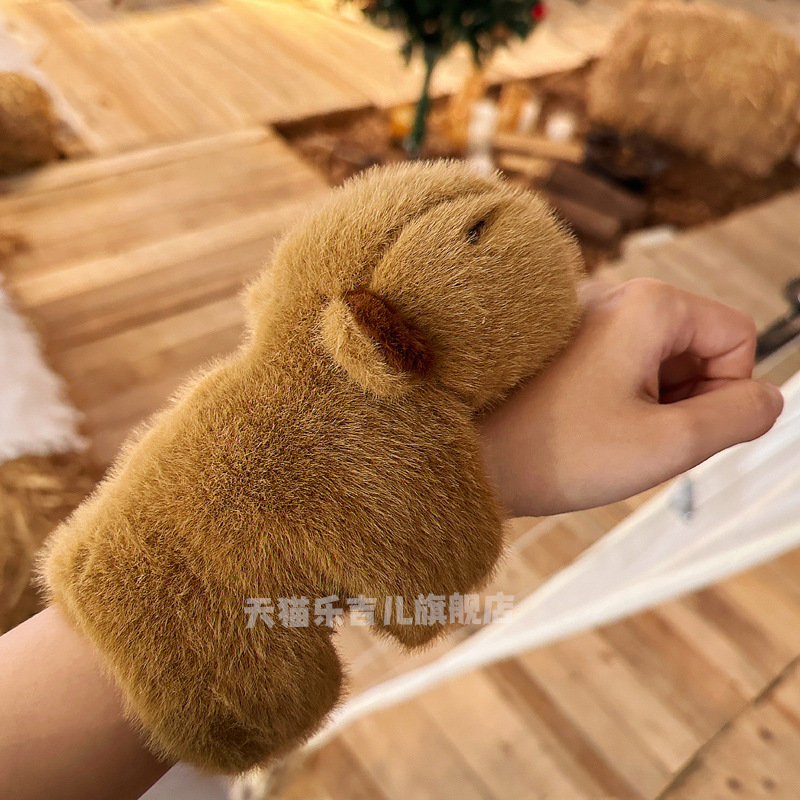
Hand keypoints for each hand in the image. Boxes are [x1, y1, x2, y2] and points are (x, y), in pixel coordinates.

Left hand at [479, 278, 783, 516]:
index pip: (738, 338)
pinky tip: (582, 429)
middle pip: (697, 348)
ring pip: (658, 363)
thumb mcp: (665, 445)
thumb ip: (738, 419)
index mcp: (648, 305)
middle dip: (683, 401)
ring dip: (650, 406)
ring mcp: (583, 318)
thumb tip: (768, 400)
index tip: (676, 429)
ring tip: (603, 435)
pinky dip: (618, 402)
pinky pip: (620, 368)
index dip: (726, 395)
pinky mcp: (562, 342)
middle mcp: (614, 297)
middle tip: (635, 438)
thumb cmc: (549, 450)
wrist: (461, 456)